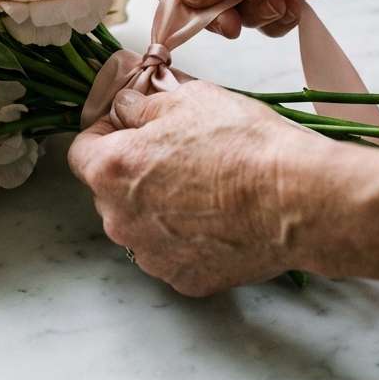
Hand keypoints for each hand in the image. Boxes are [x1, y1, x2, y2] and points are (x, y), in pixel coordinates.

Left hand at [67, 81, 320, 296]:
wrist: (297, 198)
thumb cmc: (242, 144)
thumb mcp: (188, 99)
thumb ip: (143, 105)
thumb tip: (128, 107)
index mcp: (112, 171)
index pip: (82, 150)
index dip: (106, 132)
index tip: (131, 124)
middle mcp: (121, 221)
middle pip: (111, 191)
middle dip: (135, 171)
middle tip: (178, 151)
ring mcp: (152, 257)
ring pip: (142, 225)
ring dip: (160, 207)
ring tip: (207, 187)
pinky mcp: (186, 280)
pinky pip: (174, 253)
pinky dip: (189, 238)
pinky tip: (221, 219)